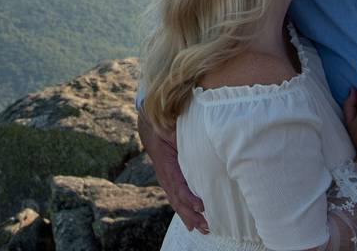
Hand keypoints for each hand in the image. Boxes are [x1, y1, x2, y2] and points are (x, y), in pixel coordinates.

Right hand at [137, 113, 207, 233]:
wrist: (150, 127)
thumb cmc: (163, 127)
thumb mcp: (170, 128)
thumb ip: (177, 136)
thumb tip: (188, 138)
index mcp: (166, 165)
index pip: (177, 185)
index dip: (188, 197)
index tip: (200, 206)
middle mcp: (165, 176)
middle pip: (177, 200)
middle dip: (191, 215)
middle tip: (206, 226)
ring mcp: (166, 180)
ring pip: (176, 202)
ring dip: (189, 217)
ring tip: (203, 229)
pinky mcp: (170, 180)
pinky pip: (176, 199)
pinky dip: (184, 211)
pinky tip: (192, 223)